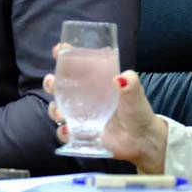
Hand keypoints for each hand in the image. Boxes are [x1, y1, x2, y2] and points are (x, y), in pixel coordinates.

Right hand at [43, 46, 167, 173]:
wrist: (141, 140)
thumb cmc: (137, 111)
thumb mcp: (135, 95)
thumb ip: (131, 85)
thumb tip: (121, 78)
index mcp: (95, 82)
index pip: (76, 65)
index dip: (64, 56)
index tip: (58, 50)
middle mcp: (83, 96)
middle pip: (59, 86)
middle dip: (50, 83)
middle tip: (51, 82)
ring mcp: (80, 115)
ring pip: (58, 109)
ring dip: (54, 109)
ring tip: (60, 113)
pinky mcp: (81, 133)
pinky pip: (66, 132)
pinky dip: (63, 132)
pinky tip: (68, 131)